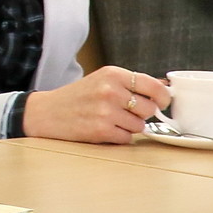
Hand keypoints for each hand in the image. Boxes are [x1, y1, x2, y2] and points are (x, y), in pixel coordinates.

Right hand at [23, 66, 170, 143]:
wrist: (47, 112)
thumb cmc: (77, 97)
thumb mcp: (102, 80)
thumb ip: (130, 84)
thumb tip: (165, 90)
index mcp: (112, 74)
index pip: (153, 86)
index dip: (163, 97)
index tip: (162, 102)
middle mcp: (110, 90)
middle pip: (149, 108)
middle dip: (142, 114)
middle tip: (126, 112)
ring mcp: (106, 111)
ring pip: (139, 125)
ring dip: (129, 127)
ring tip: (111, 120)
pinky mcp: (101, 130)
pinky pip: (127, 138)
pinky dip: (119, 136)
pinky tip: (104, 129)